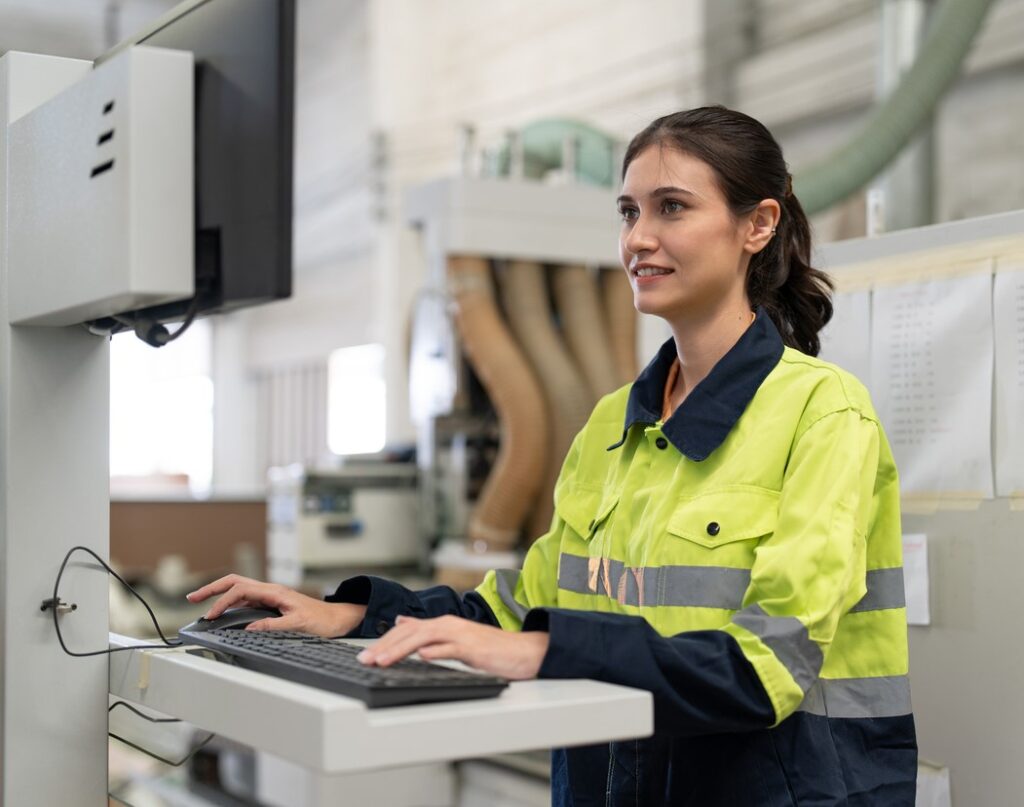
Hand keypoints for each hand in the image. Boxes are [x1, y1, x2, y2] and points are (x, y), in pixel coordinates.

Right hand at [186, 574, 365, 637]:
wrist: (337, 619)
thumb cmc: (322, 620)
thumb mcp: (298, 626)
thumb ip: (273, 626)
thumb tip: (249, 628)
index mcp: (275, 591)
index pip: (241, 590)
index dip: (223, 602)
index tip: (211, 616)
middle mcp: (271, 590)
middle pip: (235, 582)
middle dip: (212, 588)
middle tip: (192, 598)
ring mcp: (270, 596)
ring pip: (239, 590)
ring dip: (220, 595)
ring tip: (202, 604)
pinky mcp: (272, 603)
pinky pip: (246, 599)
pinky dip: (231, 603)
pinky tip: (224, 612)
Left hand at [356, 614, 548, 679]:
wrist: (521, 652)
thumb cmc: (489, 650)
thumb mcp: (455, 640)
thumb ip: (429, 631)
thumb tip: (402, 623)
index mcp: (443, 624)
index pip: (406, 630)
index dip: (383, 641)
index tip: (365, 656)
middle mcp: (449, 625)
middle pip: (410, 632)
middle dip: (384, 647)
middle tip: (365, 660)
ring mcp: (461, 635)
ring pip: (425, 638)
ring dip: (401, 649)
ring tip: (383, 660)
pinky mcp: (473, 648)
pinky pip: (451, 648)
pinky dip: (435, 651)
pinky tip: (421, 656)